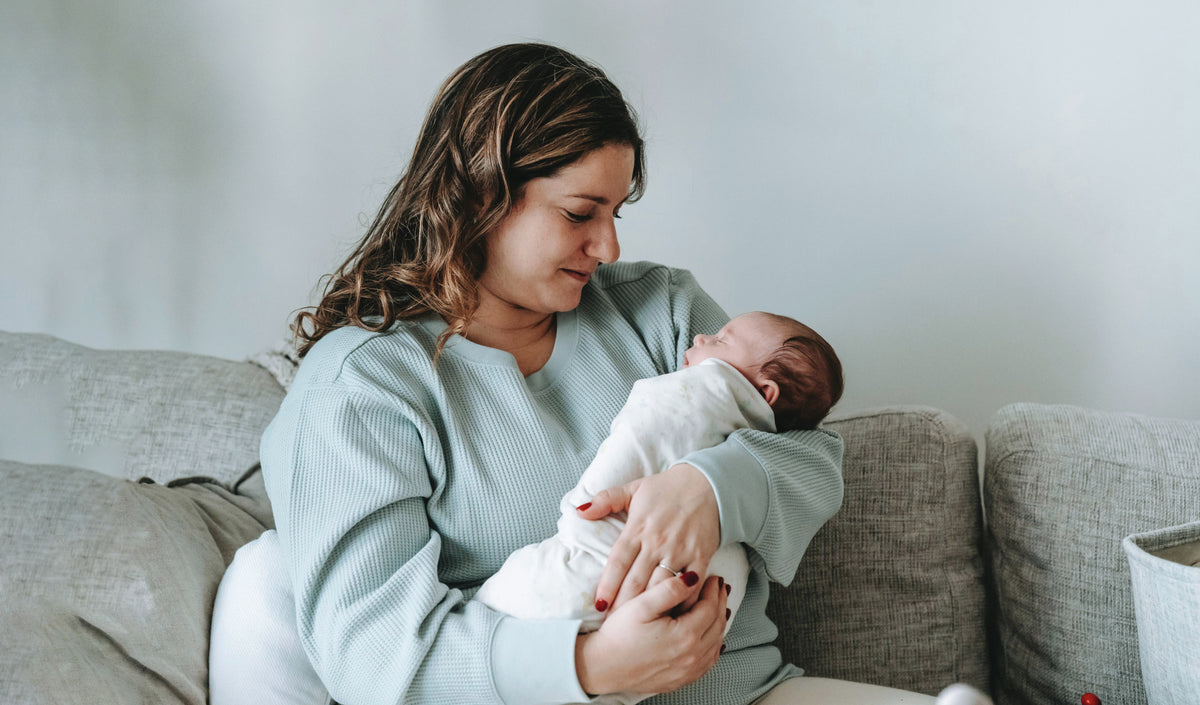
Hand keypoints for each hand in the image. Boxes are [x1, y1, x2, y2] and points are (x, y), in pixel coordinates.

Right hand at [575, 571, 728, 695]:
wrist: (602, 667)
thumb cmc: (619, 635)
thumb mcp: (641, 605)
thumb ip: (669, 590)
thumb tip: (693, 577)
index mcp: (685, 635)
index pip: (710, 607)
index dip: (714, 590)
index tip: (714, 577)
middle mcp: (692, 656)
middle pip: (717, 625)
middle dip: (720, 603)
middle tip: (720, 588)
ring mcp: (688, 671)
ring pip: (715, 643)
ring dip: (720, 623)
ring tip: (719, 607)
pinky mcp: (681, 679)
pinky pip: (708, 662)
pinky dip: (714, 646)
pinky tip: (712, 638)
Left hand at [577, 463, 720, 613]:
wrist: (709, 484)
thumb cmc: (667, 488)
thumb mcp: (634, 488)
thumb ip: (606, 499)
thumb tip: (580, 511)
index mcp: (638, 527)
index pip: (617, 562)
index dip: (607, 585)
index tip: (599, 606)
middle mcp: (657, 541)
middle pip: (636, 581)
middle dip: (623, 605)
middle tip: (614, 625)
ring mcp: (680, 550)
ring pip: (660, 586)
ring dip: (650, 608)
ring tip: (639, 627)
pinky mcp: (701, 556)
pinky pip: (690, 586)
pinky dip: (682, 602)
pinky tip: (673, 617)